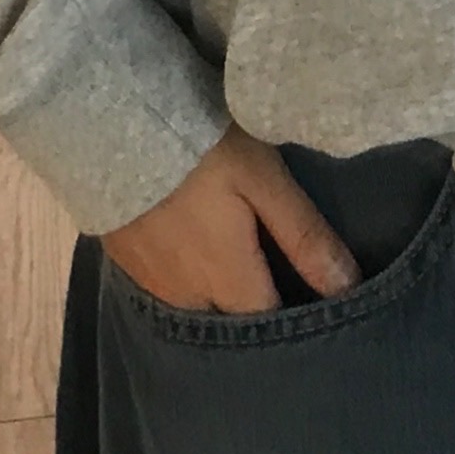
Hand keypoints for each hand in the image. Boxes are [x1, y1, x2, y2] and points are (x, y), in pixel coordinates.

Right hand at [104, 125, 362, 313]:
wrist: (106, 124)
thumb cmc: (199, 149)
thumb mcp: (264, 181)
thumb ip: (304, 237)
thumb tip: (348, 288)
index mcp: (228, 282)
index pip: (271, 328)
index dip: (298, 327)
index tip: (322, 317)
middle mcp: (188, 297)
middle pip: (232, 328)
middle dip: (258, 321)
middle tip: (286, 300)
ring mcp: (151, 284)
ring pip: (198, 314)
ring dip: (222, 307)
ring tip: (249, 285)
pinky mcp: (126, 263)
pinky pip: (168, 295)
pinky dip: (191, 290)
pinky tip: (203, 267)